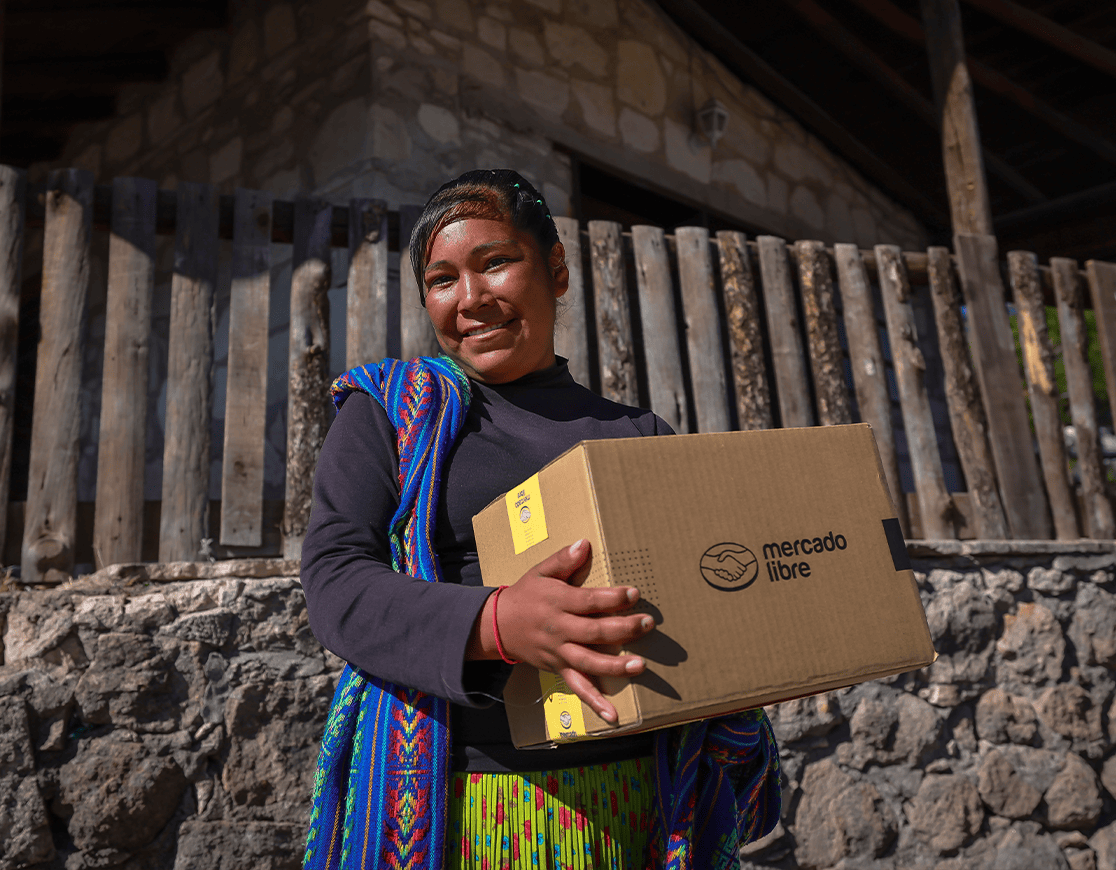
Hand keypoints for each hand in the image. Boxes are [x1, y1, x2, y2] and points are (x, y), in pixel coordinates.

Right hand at [482, 539, 655, 723]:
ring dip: (615, 666)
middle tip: (648, 624)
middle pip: (594, 632)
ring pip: (589, 662)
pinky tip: (613, 715)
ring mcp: (559, 653)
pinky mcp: (558, 669)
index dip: (612, 598)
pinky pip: (577, 688)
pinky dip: (595, 703)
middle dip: (623, 629)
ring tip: (640, 665)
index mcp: (557, 602)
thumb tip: (584, 544)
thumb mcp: (540, 571)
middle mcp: (559, 629)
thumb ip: (563, 560)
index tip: (634, 593)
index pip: (588, 601)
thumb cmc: (526, 594)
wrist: (498, 625)